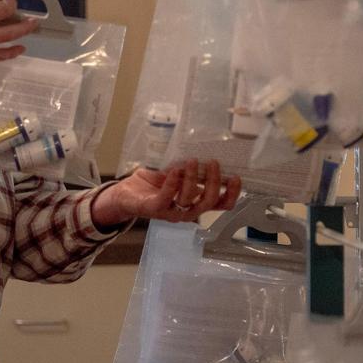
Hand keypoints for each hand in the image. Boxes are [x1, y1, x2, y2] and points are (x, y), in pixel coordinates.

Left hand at [91, 159, 241, 227]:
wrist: (126, 194)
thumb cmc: (154, 184)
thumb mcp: (178, 174)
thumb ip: (192, 169)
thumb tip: (207, 150)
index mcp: (196, 203)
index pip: (220, 204)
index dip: (231, 194)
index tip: (236, 177)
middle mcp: (187, 211)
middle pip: (208, 202)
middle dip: (213, 182)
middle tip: (212, 162)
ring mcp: (171, 212)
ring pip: (189, 200)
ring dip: (192, 179)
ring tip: (191, 161)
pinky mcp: (154, 209)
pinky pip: (167, 198)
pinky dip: (172, 183)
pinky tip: (174, 170)